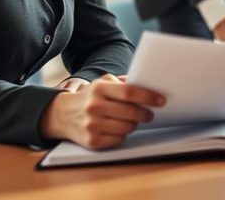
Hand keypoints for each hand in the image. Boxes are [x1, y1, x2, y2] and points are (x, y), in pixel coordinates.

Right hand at [39, 74, 164, 148]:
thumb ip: (124, 83)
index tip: (161, 100)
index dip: (148, 97)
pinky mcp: (92, 141)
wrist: (63, 115)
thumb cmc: (91, 97)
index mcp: (99, 89)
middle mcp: (94, 107)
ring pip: (127, 128)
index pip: (129, 93)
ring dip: (134, 124)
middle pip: (131, 112)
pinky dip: (123, 134)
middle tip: (149, 113)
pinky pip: (119, 139)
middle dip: (145, 114)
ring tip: (131, 120)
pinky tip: (118, 128)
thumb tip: (148, 84)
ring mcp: (92, 125)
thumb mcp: (103, 83)